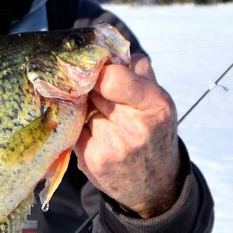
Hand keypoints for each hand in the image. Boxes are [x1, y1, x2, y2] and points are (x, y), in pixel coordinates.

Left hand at [74, 54, 182, 218]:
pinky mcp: (93, 161)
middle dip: (93, 89)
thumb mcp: (158, 101)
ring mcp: (112, 146)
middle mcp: (135, 128)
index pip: (112, 77)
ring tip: (103, 121)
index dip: (102, 72)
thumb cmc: (154, 133)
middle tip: (101, 97)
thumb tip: (112, 47)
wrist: (154, 185)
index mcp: (155, 105)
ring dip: (85, 110)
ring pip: (81, 109)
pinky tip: (95, 136)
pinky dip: (79, 128)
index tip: (102, 73)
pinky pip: (73, 129)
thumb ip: (138, 71)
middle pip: (93, 91)